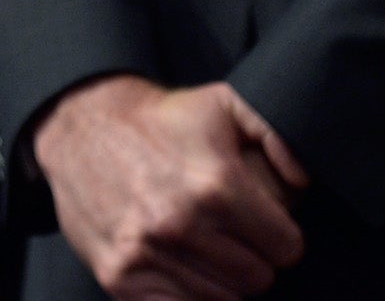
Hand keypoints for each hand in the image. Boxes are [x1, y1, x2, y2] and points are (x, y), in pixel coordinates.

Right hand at [33, 75, 308, 300]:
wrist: (81, 125)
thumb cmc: (161, 120)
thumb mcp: (225, 102)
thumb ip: (278, 133)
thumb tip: (303, 182)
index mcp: (216, 186)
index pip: (286, 248)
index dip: (280, 236)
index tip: (263, 224)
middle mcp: (181, 224)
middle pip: (258, 279)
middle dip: (252, 258)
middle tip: (231, 234)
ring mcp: (146, 254)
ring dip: (220, 279)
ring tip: (202, 245)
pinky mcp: (120, 278)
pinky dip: (188, 296)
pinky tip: (182, 268)